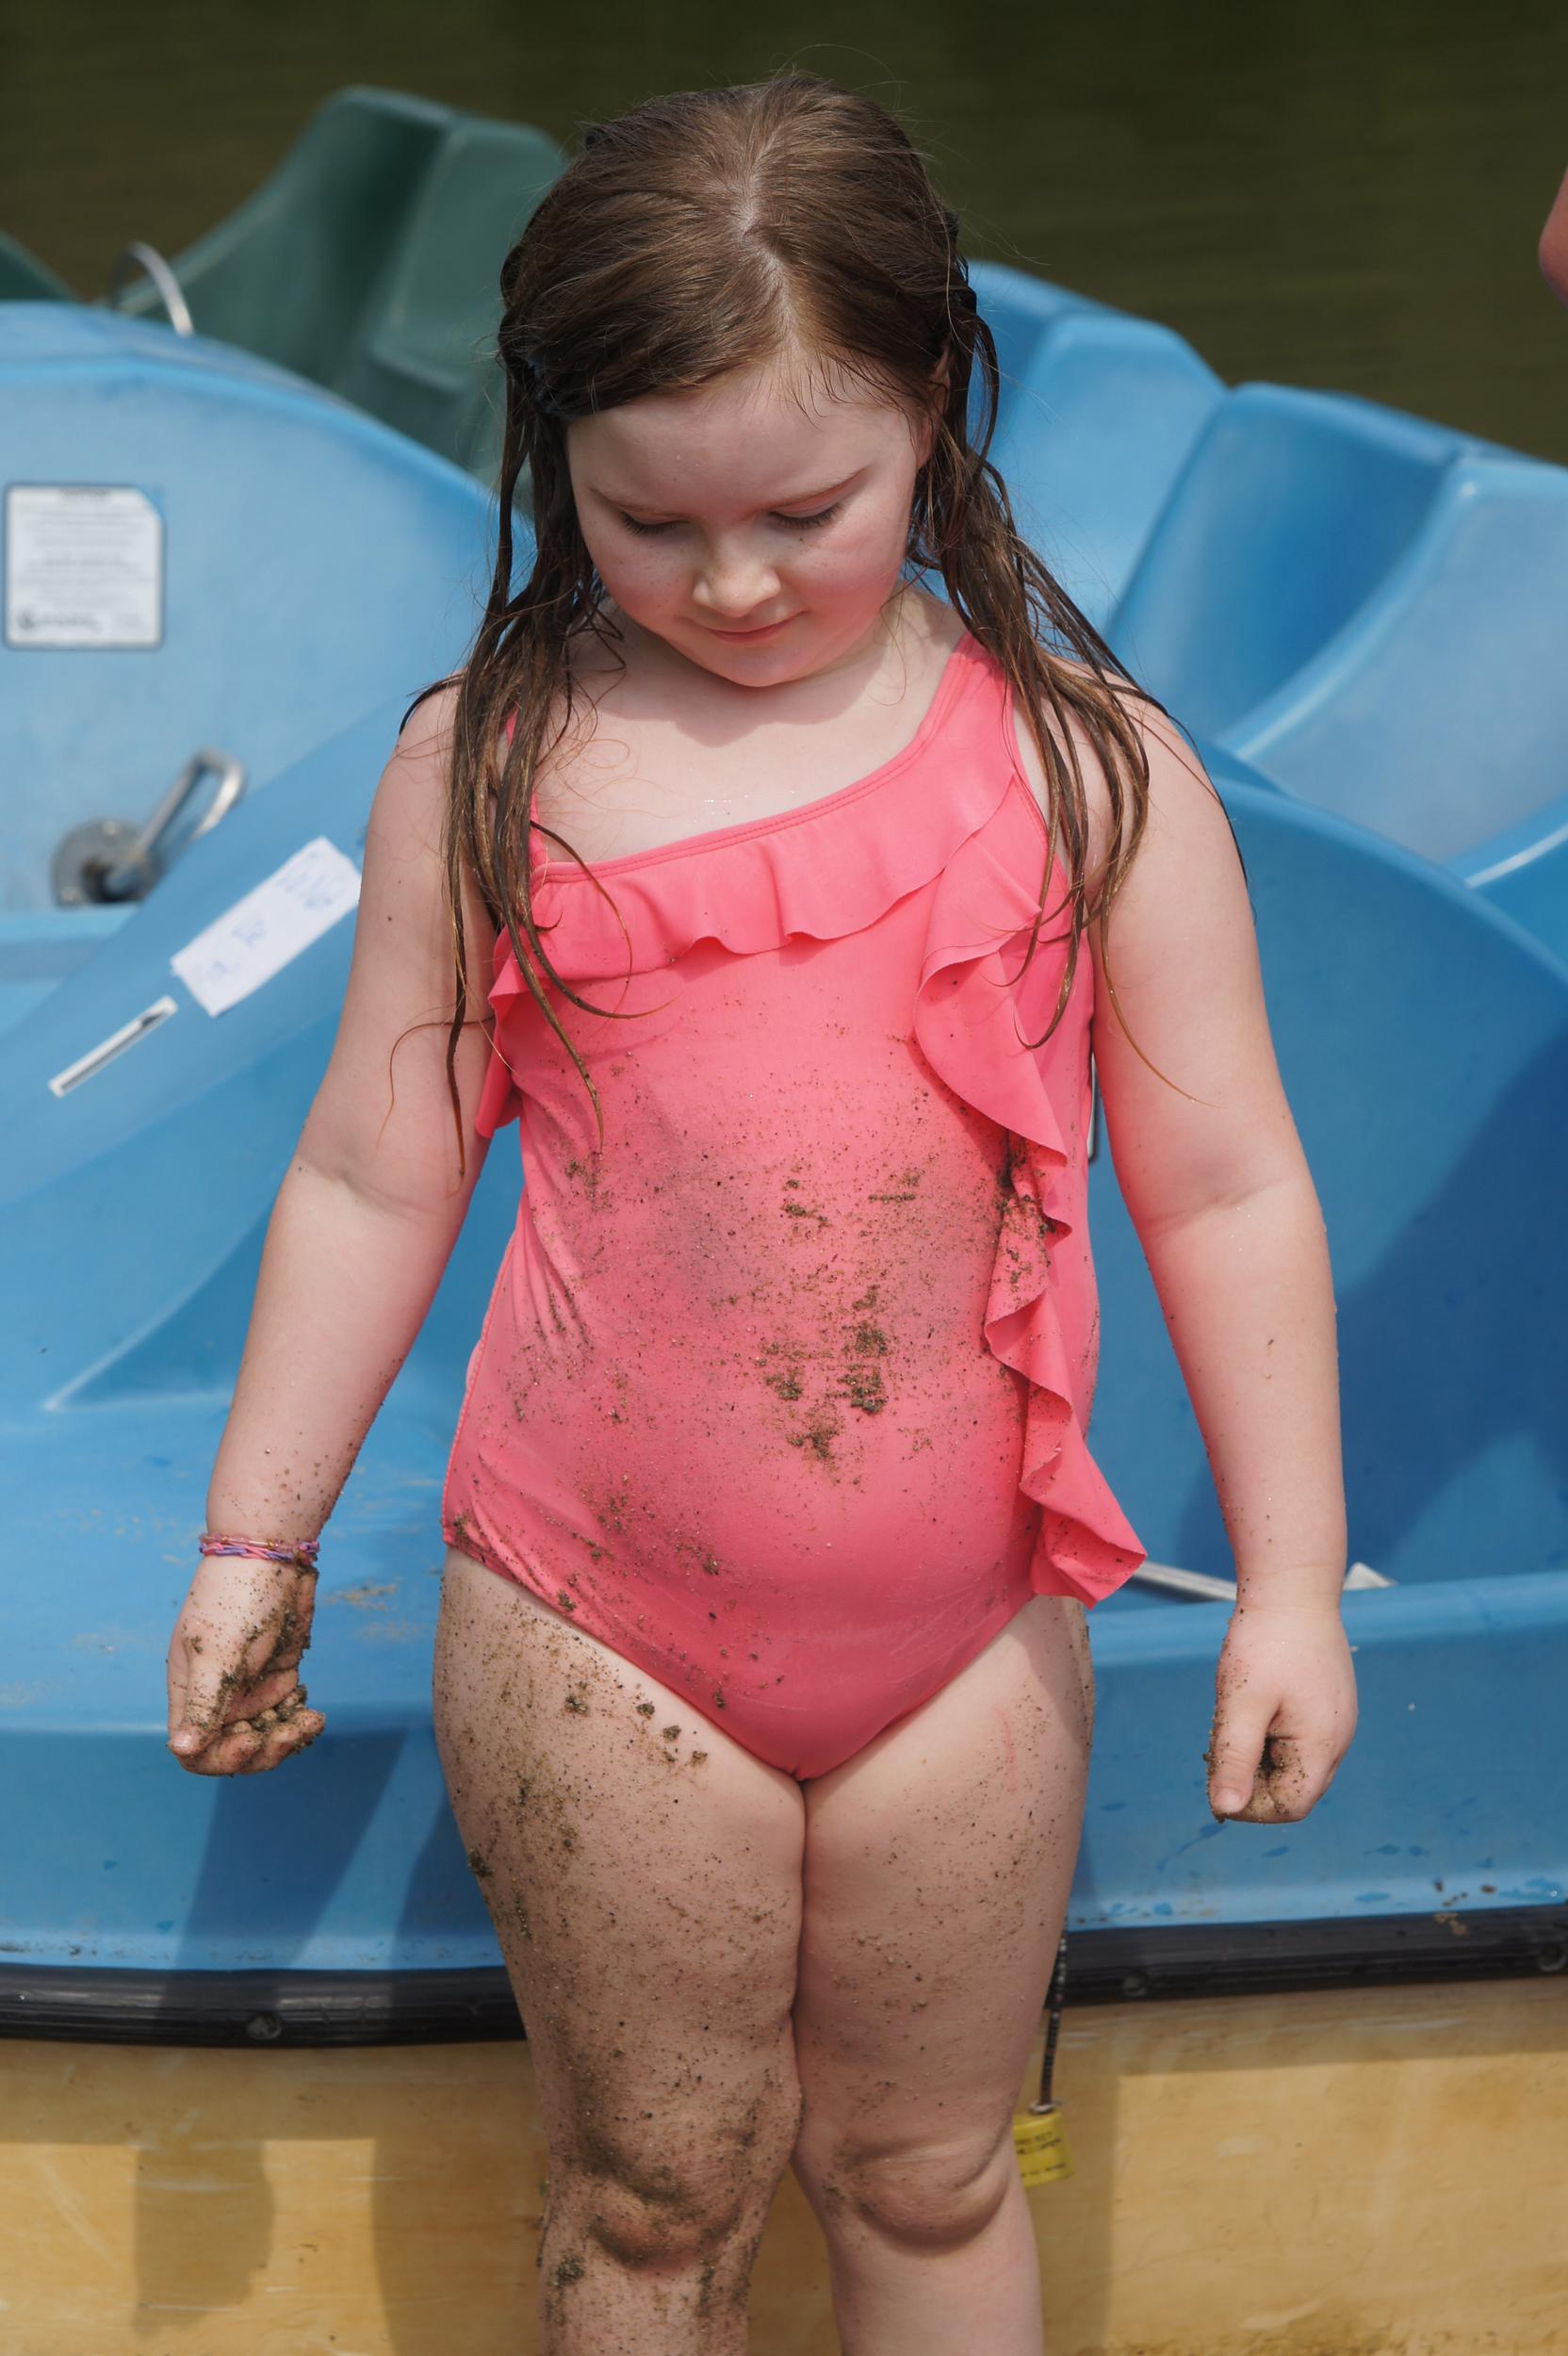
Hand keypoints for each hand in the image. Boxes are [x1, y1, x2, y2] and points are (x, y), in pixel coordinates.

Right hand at [166, 1555, 326, 1775]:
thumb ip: (202, 1702)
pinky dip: (299, 1720)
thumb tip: (181, 1749)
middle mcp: (217, 1696)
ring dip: (286, 1738)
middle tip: (291, 1732)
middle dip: (263, 1750)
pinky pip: (286, 1714)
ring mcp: (249, 1687)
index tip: (251, 1739)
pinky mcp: (278, 1675)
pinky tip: (313, 1713)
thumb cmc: (236, 1599)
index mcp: (191, 1693)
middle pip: (233, 1750)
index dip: (221, 1757)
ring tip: (310, 1722)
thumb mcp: (217, 1652)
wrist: (273, 1555)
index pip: (196, 1751)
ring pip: (264, 1736)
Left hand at [1205, 1599, 1356, 1822]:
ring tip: (1237, 1714)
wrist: (1292, 1585)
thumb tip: (1224, 1810)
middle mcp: (1338, 1739)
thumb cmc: (1265, 1642)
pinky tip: (1253, 1701)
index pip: (1291, 1806)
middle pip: (1295, 1788)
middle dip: (1254, 1777)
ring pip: (1295, 1761)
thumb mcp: (1242, 1703)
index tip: (1216, 1777)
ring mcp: (1336, 1720)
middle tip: (1222, 1741)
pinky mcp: (1327, 1703)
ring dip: (1260, 1753)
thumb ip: (1234, 1759)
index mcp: (1323, 1745)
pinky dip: (1271, 1732)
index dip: (1251, 1805)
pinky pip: (1299, 1737)